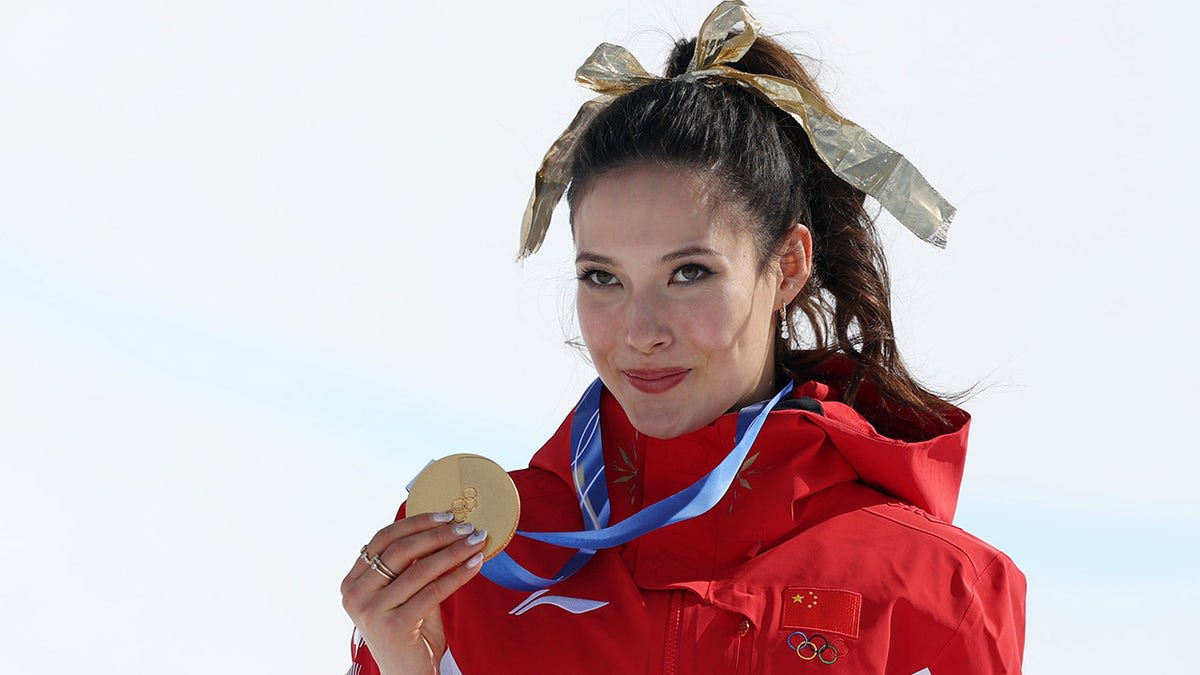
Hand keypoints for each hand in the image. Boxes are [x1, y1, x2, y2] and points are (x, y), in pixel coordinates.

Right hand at [341, 512, 487, 674]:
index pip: (384, 538)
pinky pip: (433, 591)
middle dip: (439, 534)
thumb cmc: (410, 633)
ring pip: (420, 569)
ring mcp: (372, 611)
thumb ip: (413, 566)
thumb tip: (444, 528)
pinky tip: (475, 564)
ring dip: (454, 551)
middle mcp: (355, 595)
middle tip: (467, 526)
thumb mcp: (405, 594)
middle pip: (401, 550)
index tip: (446, 515)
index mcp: (353, 582)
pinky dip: (458, 574)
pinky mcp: (394, 627)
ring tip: (477, 541)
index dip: (416, 523)